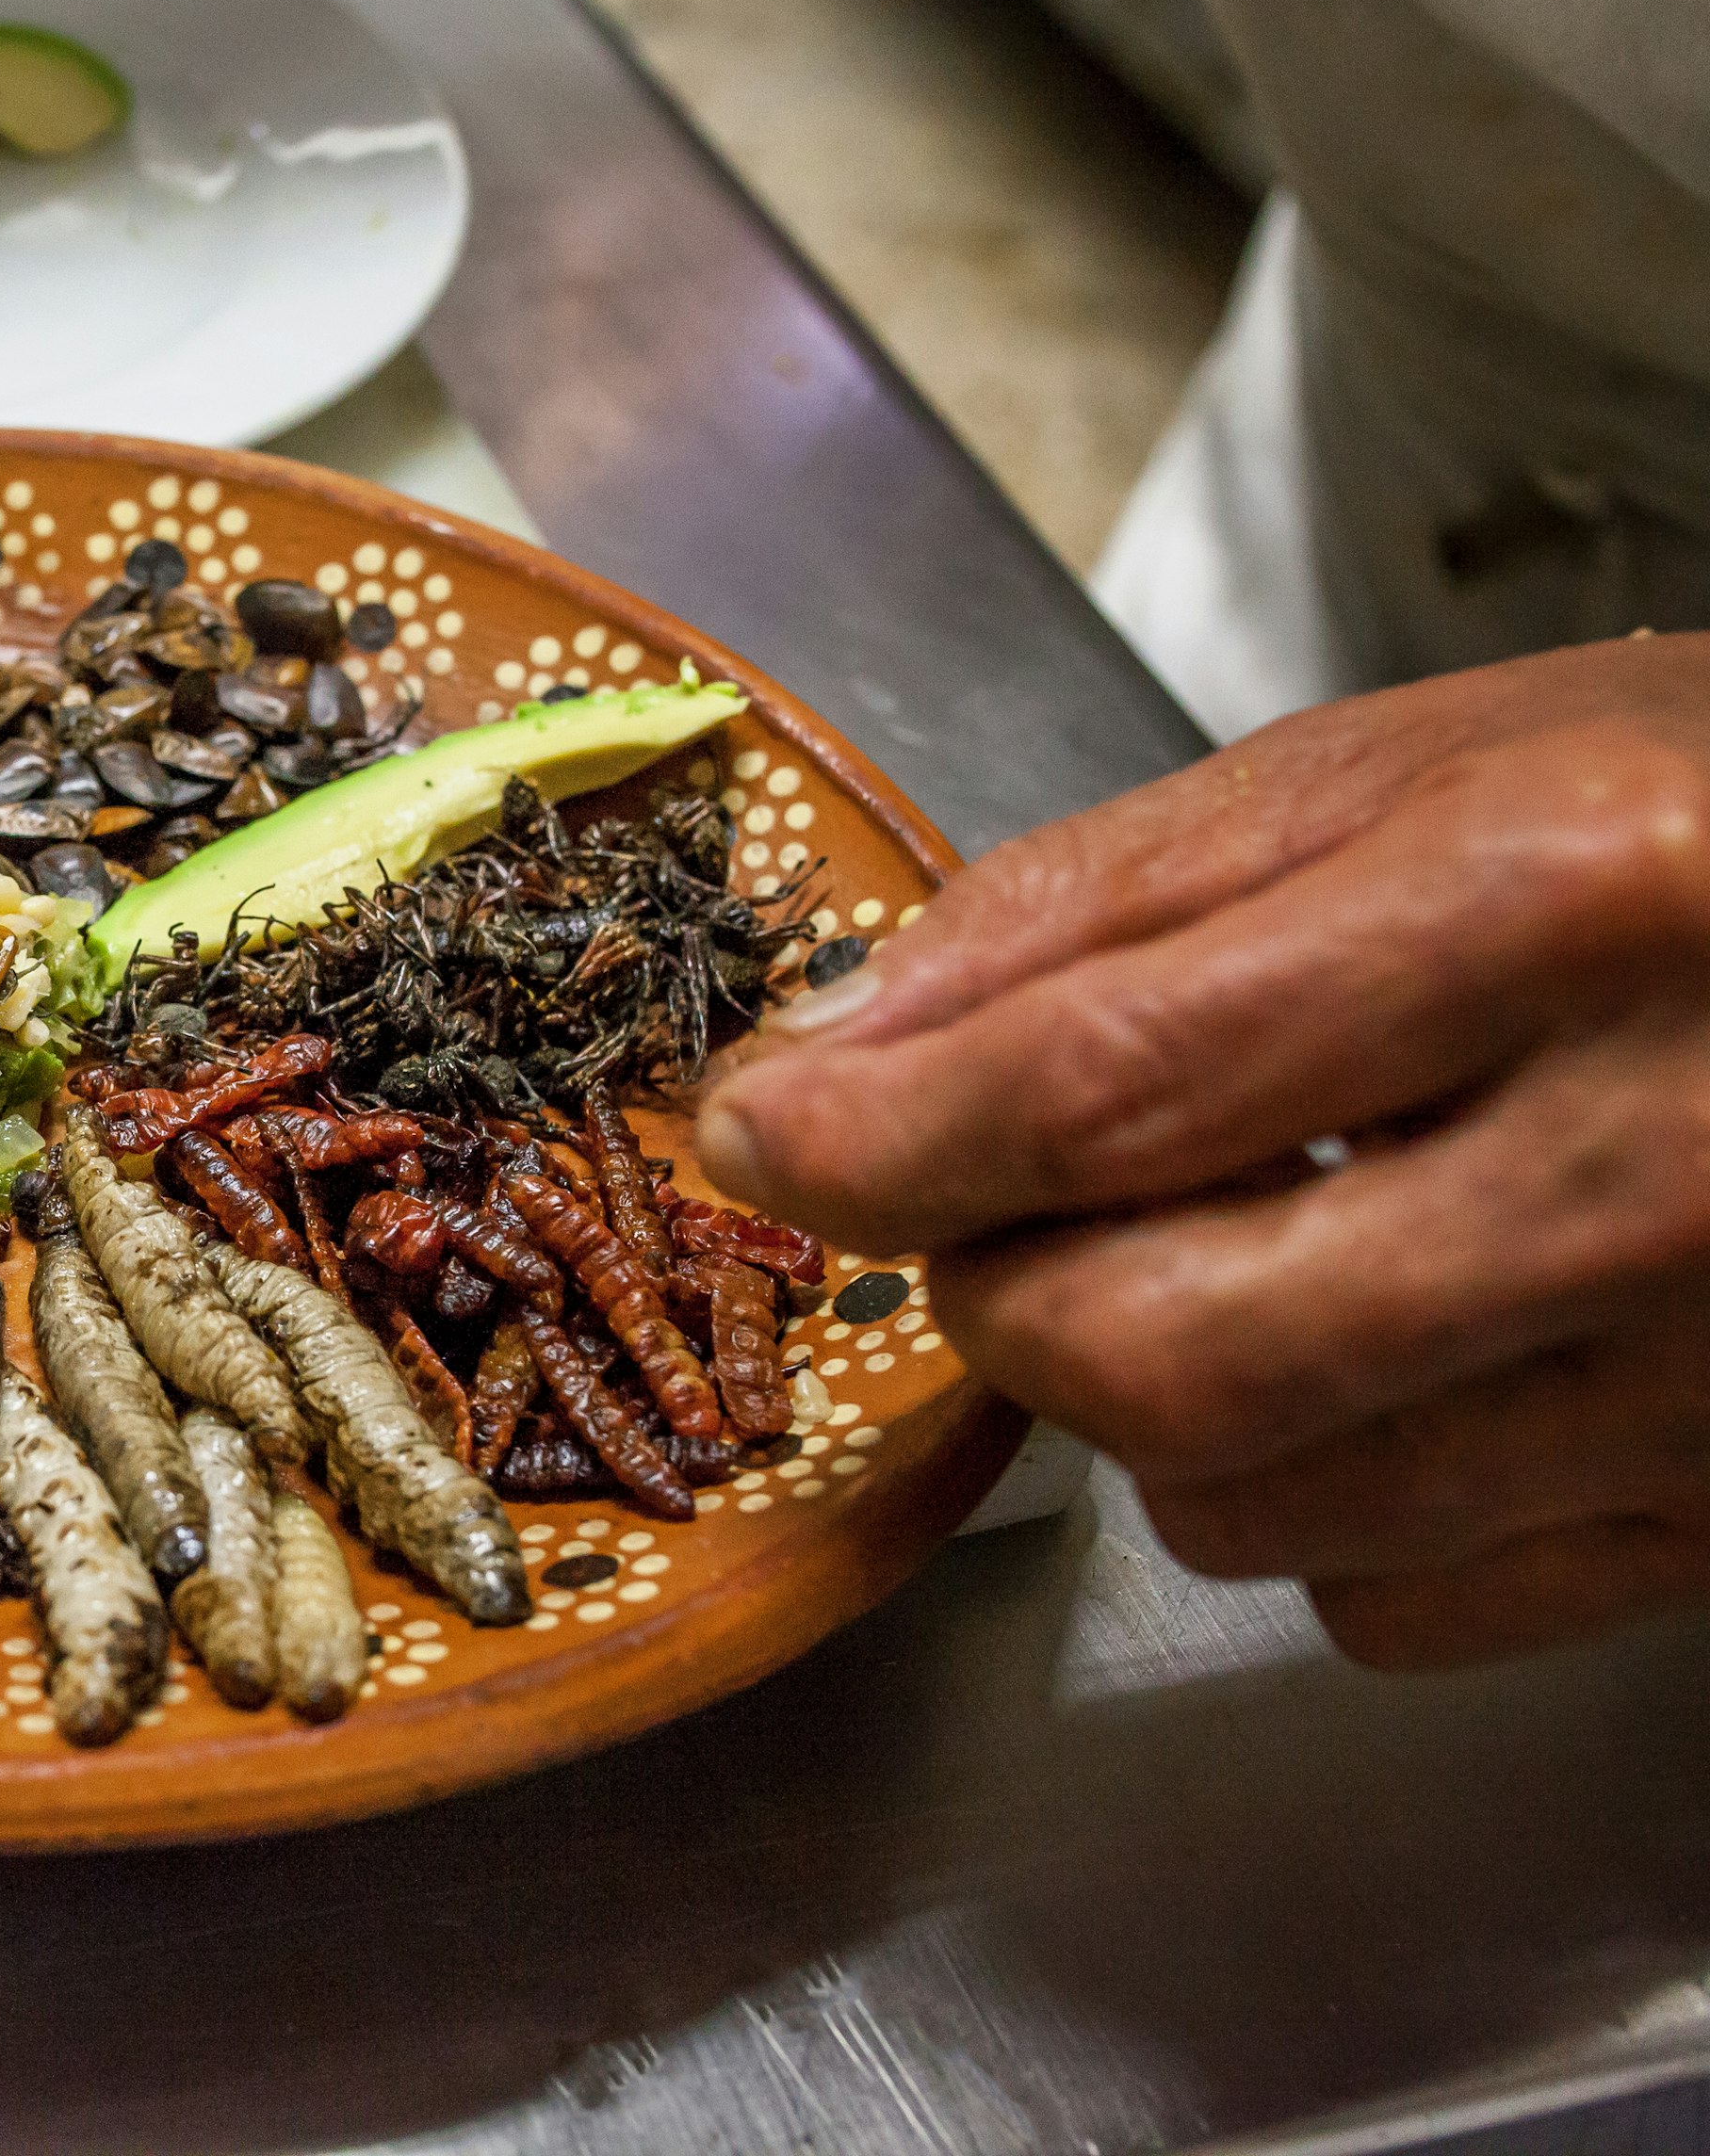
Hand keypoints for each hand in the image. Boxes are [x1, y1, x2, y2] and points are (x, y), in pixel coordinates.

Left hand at [696, 635, 1709, 1667]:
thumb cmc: (1701, 824)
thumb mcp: (1408, 768)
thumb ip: (1095, 907)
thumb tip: (830, 1060)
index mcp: (1569, 901)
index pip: (1112, 1084)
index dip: (878, 1140)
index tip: (756, 1135)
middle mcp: (1667, 1163)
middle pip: (1155, 1353)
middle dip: (998, 1289)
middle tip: (1004, 1193)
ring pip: (1251, 1507)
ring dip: (1140, 1397)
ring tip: (1221, 1241)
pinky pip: (1393, 1603)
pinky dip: (1304, 1500)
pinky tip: (1374, 1350)